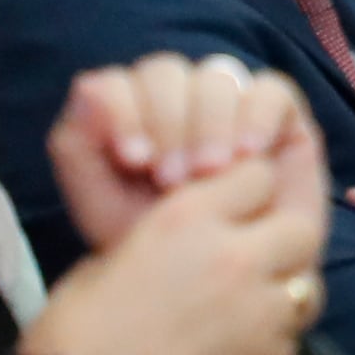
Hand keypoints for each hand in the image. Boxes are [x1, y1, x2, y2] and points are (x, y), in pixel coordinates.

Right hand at [16, 134, 334, 354]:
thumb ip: (164, 239)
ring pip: (306, 288)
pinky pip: (291, 341)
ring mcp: (261, 314)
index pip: (258, 176)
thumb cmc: (73, 337)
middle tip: (258, 258)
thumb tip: (190, 244)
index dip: (250, 190)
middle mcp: (236, 258)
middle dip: (285, 237)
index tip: (240, 207)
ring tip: (251, 308)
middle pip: (301, 228)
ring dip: (285, 292)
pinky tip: (239, 351)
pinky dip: (273, 341)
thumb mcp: (108, 260)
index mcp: (188, 220)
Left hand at [48, 55, 316, 249]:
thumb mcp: (98, 201)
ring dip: (209, 124)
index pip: (118, 82)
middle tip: (171, 179)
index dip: (124, 111)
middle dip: (168, 122)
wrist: (205, 282)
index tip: (133, 160)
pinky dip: (256, 115)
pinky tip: (247, 155)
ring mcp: (227, 99)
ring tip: (209, 174)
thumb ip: (76, 145)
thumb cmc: (151, 241)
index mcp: (126, 108)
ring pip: (217, 76)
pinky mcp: (278, 112)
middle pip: (166, 72)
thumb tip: (88, 88)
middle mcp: (176, 95)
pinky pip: (271, 90)